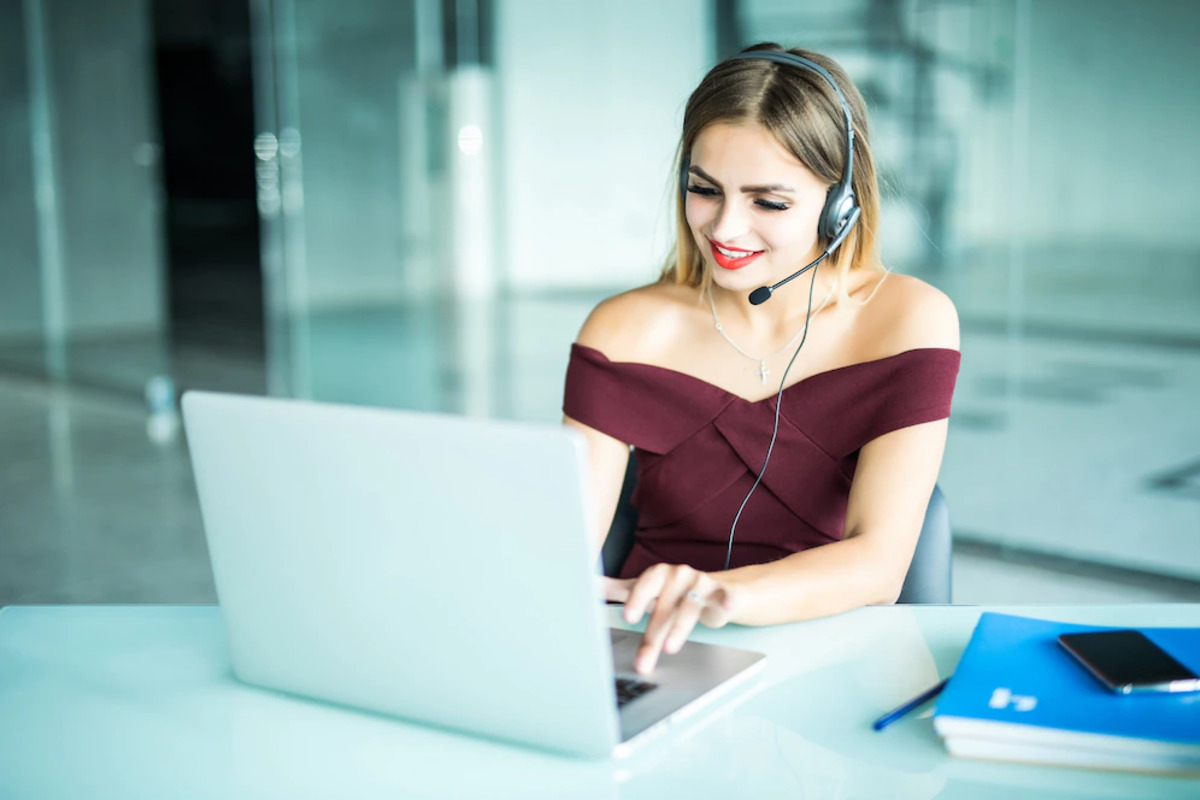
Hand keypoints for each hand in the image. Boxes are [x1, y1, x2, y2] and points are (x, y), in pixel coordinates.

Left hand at [620, 564, 735, 674]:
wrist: (717, 590)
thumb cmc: (676, 594)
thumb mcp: (647, 591)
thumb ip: (620, 590)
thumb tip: (589, 584)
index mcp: (659, 574)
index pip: (644, 586)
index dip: (636, 600)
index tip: (628, 616)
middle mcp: (680, 575)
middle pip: (664, 607)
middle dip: (653, 635)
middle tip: (643, 659)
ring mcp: (702, 583)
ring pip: (689, 607)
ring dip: (679, 628)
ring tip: (669, 648)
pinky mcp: (723, 592)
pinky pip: (725, 595)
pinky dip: (725, 600)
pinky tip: (725, 607)